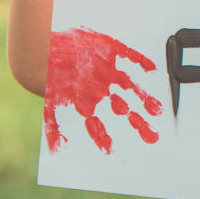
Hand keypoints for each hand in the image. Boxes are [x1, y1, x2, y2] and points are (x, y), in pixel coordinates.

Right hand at [44, 28, 164, 153]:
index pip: (100, 125)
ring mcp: (104, 69)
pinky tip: (152, 69)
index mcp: (85, 101)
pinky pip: (129, 56)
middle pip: (122, 108)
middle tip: (151, 136)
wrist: (42, 46)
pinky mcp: (108, 49)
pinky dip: (141, 61)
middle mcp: (98, 87)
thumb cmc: (46, 74)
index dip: (108, 138)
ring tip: (157, 109)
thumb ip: (53, 126)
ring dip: (144, 97)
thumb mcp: (49, 103)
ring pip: (130, 86)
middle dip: (137, 123)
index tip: (119, 152)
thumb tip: (55, 150)